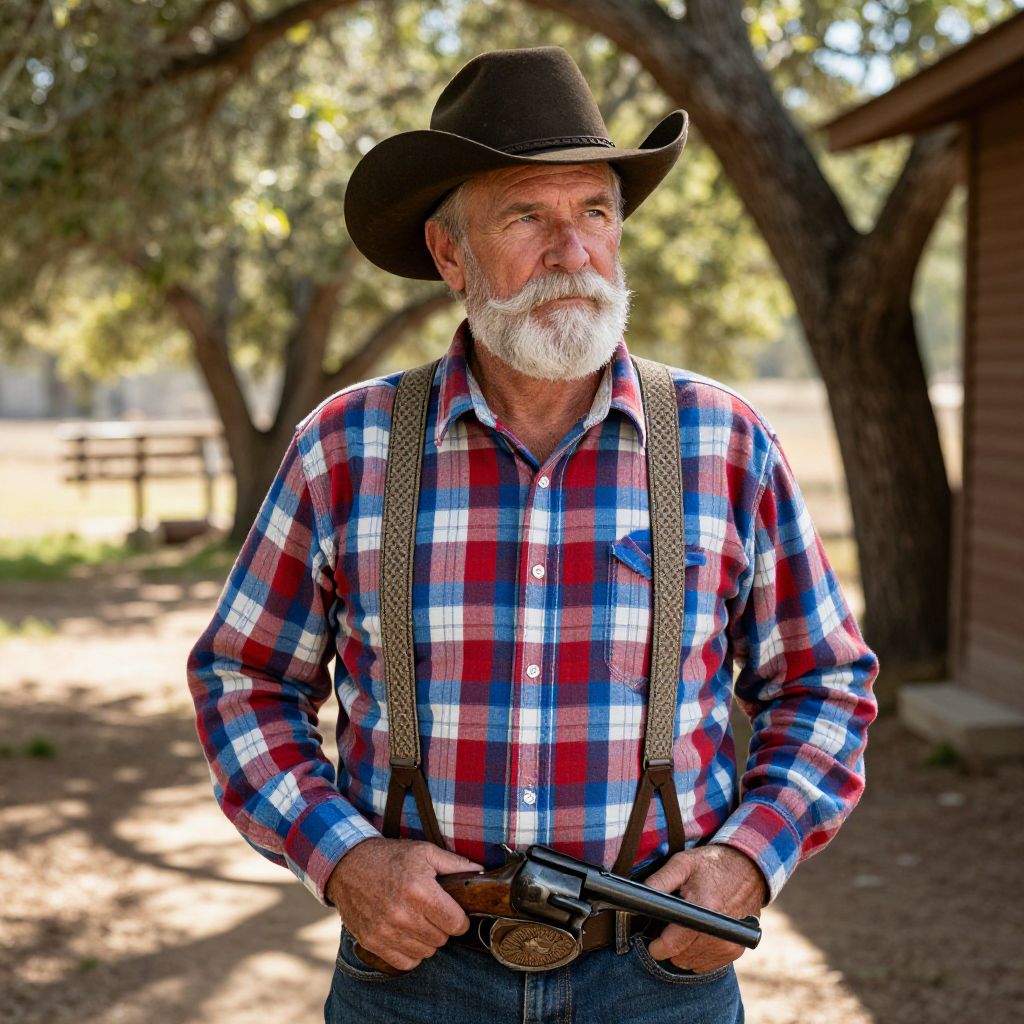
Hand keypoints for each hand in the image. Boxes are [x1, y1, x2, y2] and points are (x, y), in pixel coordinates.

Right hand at [325, 838, 482, 971]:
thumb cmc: (390, 857)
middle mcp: (402, 914)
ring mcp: (385, 931)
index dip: (460, 919)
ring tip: (418, 920)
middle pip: (441, 939)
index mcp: (419, 890)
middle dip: (442, 927)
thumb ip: (455, 864)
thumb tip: (482, 872)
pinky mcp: (372, 942)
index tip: (454, 912)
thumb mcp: (424, 852)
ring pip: (425, 953)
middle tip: (432, 912)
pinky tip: (406, 933)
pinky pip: (405, 962)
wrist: (348, 865)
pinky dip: (410, 952)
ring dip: (426, 940)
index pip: (456, 924)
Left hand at [644, 845, 766, 972]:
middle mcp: (718, 932)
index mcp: (704, 909)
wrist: (748, 869)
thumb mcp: (683, 863)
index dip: (657, 946)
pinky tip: (697, 934)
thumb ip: (660, 881)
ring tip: (686, 926)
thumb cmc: (712, 864)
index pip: (673, 944)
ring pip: (691, 963)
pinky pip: (706, 964)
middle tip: (671, 924)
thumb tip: (638, 896)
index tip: (652, 941)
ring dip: (683, 950)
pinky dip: (697, 954)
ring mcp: (729, 944)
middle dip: (670, 944)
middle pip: (680, 956)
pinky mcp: (735, 950)